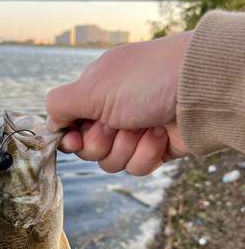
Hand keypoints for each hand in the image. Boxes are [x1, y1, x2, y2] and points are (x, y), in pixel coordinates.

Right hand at [46, 31, 192, 175]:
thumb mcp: (92, 87)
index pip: (69, 126)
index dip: (71, 138)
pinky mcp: (154, 149)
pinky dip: (147, 153)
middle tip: (117, 123)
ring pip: (111, 162)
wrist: (199, 89)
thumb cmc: (145, 81)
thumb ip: (59, 104)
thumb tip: (49, 122)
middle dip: (101, 142)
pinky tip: (160, 135)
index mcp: (95, 93)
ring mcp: (134, 132)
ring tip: (145, 125)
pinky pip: (136, 167)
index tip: (77, 137)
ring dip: (126, 146)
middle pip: (88, 150)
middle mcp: (112, 113)